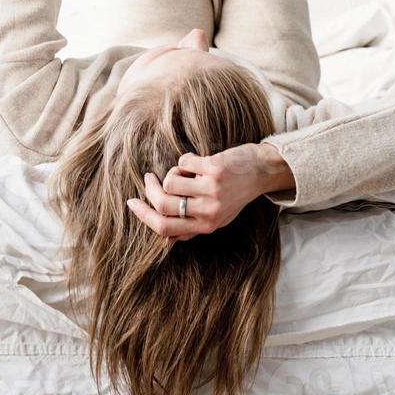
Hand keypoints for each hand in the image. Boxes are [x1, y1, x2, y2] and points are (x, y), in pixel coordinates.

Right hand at [126, 142, 293, 240]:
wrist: (261, 172)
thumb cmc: (236, 193)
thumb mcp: (217, 217)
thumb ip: (192, 225)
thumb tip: (163, 234)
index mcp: (206, 226)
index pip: (165, 229)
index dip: (144, 216)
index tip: (133, 203)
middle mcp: (209, 211)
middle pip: (163, 205)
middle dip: (150, 190)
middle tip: (148, 178)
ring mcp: (211, 190)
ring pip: (171, 181)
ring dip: (172, 172)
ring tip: (185, 170)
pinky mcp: (214, 169)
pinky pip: (184, 162)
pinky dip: (185, 159)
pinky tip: (196, 160)